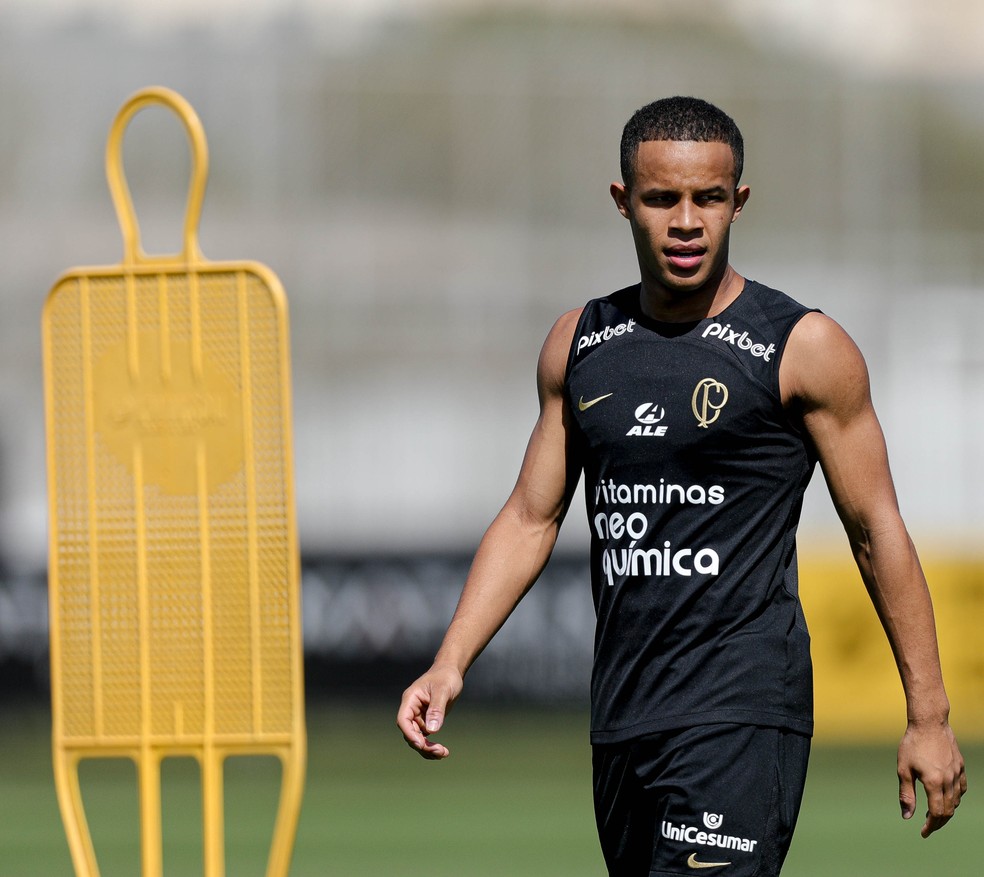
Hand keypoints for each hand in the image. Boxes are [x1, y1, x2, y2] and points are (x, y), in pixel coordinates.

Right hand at [397, 664, 463, 759]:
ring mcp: (419, 716)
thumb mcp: (442, 690)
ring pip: (417, 738)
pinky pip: (425, 737)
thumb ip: (436, 709)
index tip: (421, 744)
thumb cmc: (446, 676)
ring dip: (427, 748)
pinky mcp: (427, 720)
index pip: (403, 720)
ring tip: (443, 754)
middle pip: (410, 732)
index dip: (410, 734)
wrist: (451, 671)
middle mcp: (412, 709)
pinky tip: (443, 752)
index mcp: (410, 699)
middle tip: (439, 751)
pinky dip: (431, 746)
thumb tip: (432, 730)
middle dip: (422, 744)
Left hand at [897, 720, 966, 836]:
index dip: (930, 826)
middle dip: (938, 822)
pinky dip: (956, 798)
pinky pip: (962, 788)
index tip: (923, 832)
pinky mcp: (960, 766)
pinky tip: (947, 797)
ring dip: (947, 811)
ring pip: (956, 801)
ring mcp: (957, 773)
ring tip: (934, 813)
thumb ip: (906, 794)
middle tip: (928, 826)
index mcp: (934, 783)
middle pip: (949, 810)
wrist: (929, 723)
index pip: (937, 813)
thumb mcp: (903, 769)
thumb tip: (907, 816)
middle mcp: (949, 781)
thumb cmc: (912, 744)